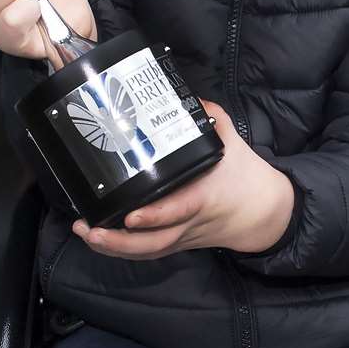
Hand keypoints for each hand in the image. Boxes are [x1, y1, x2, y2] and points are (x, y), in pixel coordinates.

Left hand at [72, 101, 295, 259]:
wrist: (264, 212)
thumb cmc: (245, 175)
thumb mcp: (232, 141)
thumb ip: (208, 117)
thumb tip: (184, 94)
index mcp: (204, 197)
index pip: (179, 210)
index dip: (155, 216)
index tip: (131, 215)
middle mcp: (189, 223)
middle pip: (154, 243)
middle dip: (119, 241)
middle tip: (89, 229)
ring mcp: (182, 236)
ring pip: (146, 253)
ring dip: (112, 248)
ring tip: (85, 233)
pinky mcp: (177, 242)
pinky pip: (147, 253)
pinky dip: (121, 251)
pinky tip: (97, 240)